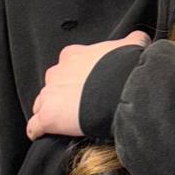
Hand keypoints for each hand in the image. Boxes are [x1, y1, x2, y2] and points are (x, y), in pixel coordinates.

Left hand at [25, 31, 149, 140]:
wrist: (121, 89)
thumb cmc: (125, 68)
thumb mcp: (132, 47)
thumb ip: (132, 41)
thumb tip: (139, 39)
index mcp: (73, 55)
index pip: (67, 66)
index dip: (76, 77)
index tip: (86, 85)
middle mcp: (57, 72)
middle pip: (54, 85)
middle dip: (63, 94)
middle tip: (80, 104)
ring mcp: (50, 95)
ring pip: (42, 104)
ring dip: (52, 111)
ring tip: (64, 122)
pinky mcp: (48, 116)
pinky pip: (36, 125)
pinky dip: (38, 131)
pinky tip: (42, 135)